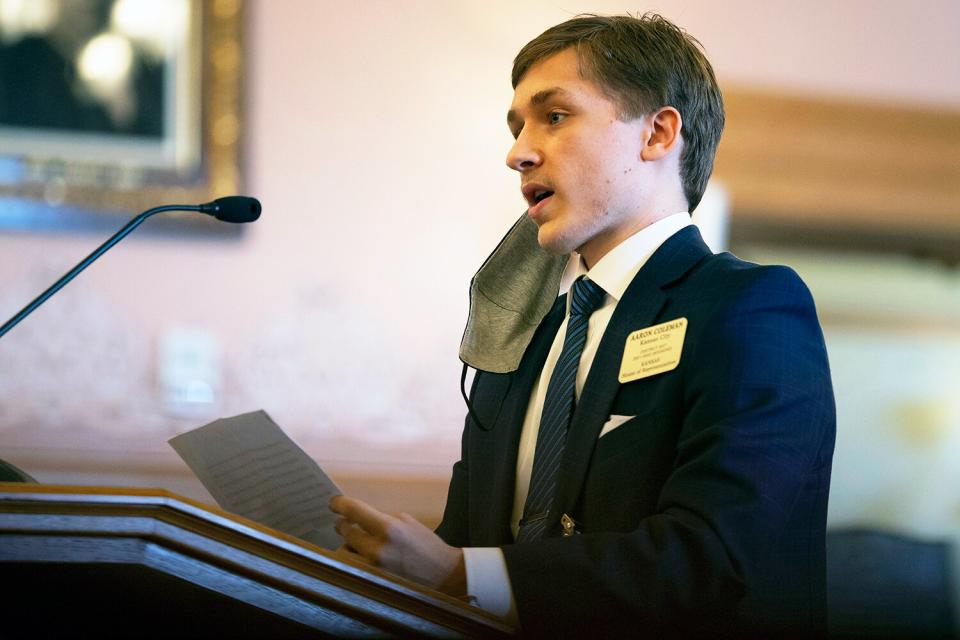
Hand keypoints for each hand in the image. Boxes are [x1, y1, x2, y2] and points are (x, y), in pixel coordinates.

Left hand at [329, 495, 465, 595]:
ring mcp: (373, 568)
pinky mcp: (373, 581)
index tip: (334, 503)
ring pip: (344, 552)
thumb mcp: (406, 522)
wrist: (442, 573)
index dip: (339, 504)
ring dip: (347, 544)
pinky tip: (360, 555)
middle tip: (345, 522)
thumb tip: (358, 519)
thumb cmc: (425, 544)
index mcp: (388, 528)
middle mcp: (377, 548)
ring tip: (356, 541)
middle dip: (343, 525)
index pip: (353, 511)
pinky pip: (353, 566)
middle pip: (345, 531)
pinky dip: (354, 559)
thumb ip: (380, 519)